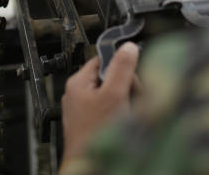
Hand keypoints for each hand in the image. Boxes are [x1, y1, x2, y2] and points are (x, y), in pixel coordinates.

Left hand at [61, 42, 139, 162]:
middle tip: (130, 101)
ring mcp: (84, 110)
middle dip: (126, 88)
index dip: (121, 67)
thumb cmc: (96, 134)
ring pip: (113, 96)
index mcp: (78, 81)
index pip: (104, 59)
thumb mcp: (114, 95)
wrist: (89, 166)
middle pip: (111, 78)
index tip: (130, 78)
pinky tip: (123, 125)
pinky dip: (120, 116)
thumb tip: (128, 47)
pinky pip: (110, 111)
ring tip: (127, 116)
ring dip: (125, 103)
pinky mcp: (90, 124)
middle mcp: (78, 94)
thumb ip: (122, 68)